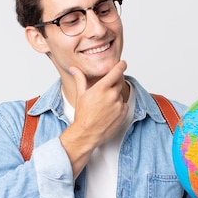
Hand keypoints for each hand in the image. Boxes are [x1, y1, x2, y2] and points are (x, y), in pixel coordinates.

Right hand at [60, 60, 128, 176]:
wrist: (87, 133)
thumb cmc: (83, 115)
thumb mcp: (80, 95)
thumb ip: (80, 79)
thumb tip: (74, 68)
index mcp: (101, 88)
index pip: (116, 71)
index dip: (121, 66)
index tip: (123, 63)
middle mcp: (112, 95)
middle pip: (118, 83)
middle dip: (112, 86)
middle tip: (103, 94)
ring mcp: (118, 104)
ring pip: (120, 95)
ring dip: (114, 97)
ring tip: (103, 106)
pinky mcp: (123, 113)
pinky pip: (123, 105)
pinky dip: (118, 107)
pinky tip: (108, 112)